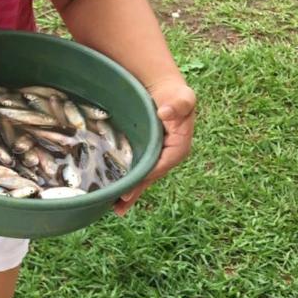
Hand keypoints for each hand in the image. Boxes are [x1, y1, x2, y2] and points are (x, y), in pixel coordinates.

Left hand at [114, 78, 195, 215]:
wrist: (165, 89)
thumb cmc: (174, 94)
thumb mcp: (181, 97)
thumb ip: (177, 105)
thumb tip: (166, 112)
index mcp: (179, 148)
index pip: (160, 166)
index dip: (145, 176)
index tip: (130, 186)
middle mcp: (169, 156)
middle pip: (150, 177)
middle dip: (136, 191)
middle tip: (118, 207)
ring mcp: (158, 156)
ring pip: (143, 177)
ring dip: (131, 192)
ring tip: (115, 209)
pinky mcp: (149, 153)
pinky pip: (139, 170)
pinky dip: (130, 181)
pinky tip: (116, 194)